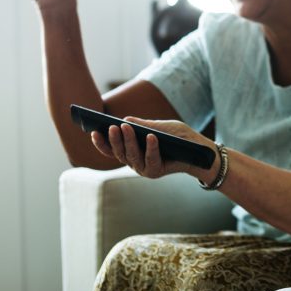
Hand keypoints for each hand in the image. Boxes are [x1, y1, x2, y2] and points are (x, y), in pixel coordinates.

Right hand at [90, 117, 216, 181]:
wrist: (198, 150)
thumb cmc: (178, 137)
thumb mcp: (161, 127)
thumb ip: (145, 125)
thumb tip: (126, 119)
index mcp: (132, 150)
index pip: (112, 148)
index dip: (101, 142)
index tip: (93, 131)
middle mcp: (134, 162)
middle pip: (119, 152)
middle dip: (114, 139)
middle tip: (111, 126)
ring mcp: (143, 168)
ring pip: (131, 156)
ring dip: (128, 141)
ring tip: (125, 127)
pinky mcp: (155, 172)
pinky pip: (150, 159)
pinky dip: (150, 147)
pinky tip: (150, 136)